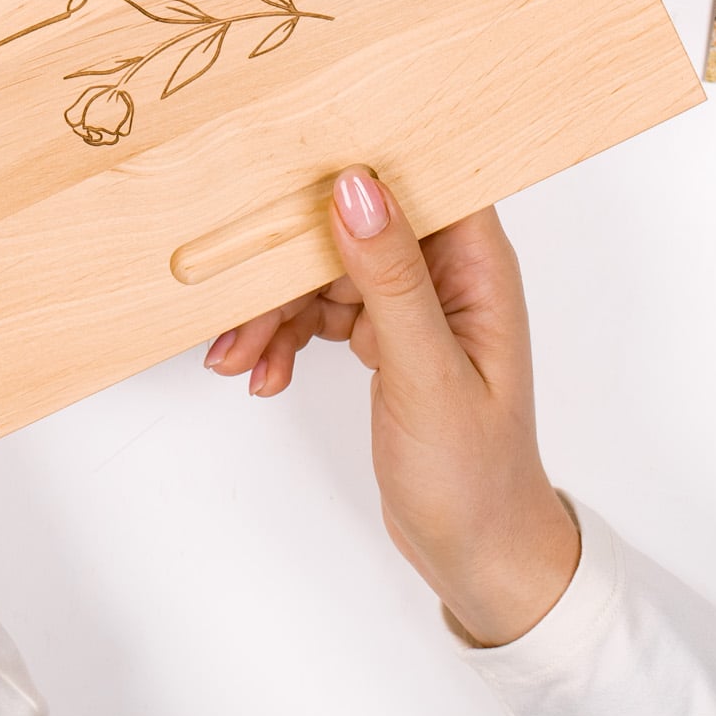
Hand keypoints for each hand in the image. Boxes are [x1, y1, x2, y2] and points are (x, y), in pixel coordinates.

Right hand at [204, 169, 579, 647]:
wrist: (478, 557)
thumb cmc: (477, 476)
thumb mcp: (427, 375)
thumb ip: (391, 278)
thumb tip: (355, 187)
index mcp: (475, 263)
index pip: (413, 174)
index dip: (353, 159)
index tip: (286, 161)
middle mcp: (444, 269)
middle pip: (349, 223)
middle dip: (285, 262)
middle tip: (237, 304)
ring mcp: (410, 301)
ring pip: (322, 266)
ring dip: (274, 309)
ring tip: (238, 358)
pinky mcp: (382, 330)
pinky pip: (317, 307)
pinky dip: (284, 336)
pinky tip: (264, 373)